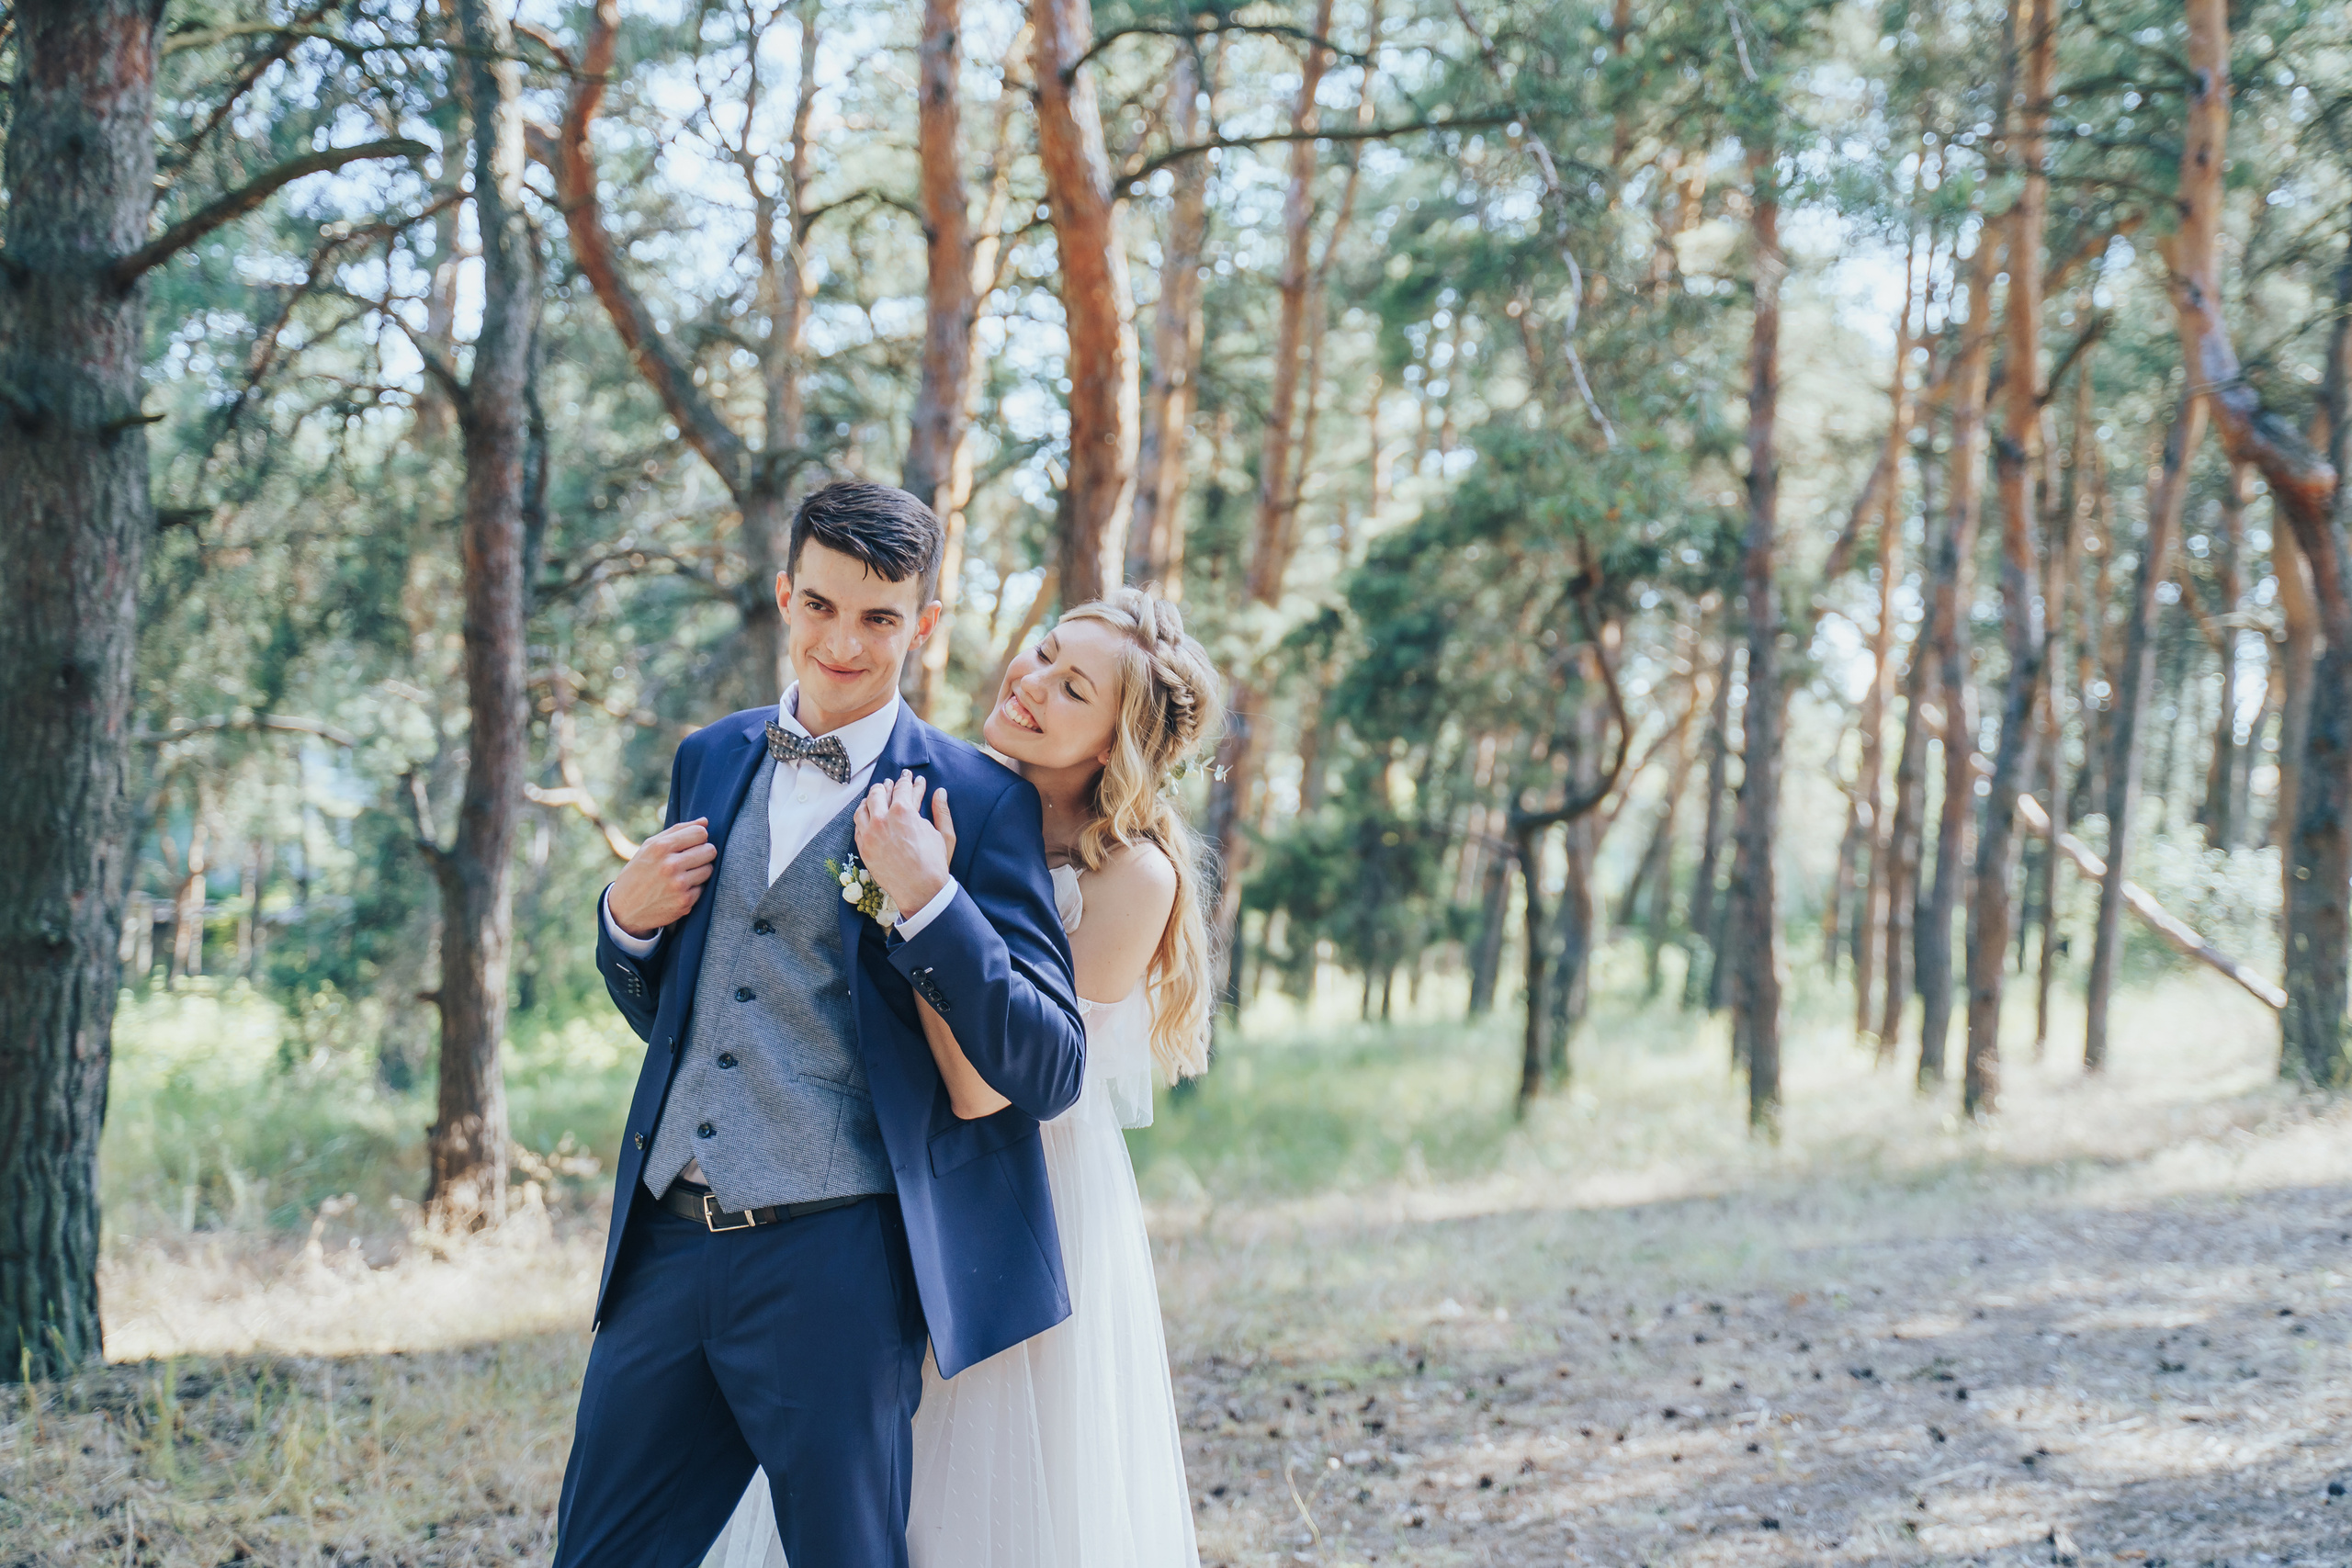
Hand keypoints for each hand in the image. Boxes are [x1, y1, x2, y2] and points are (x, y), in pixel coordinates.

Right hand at [607, 818, 715, 937]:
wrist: (624, 909)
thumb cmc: (639, 873)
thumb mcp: (649, 847)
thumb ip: (677, 831)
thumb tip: (704, 821)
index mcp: (661, 848)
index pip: (700, 833)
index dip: (698, 838)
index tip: (690, 844)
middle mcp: (670, 865)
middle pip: (710, 850)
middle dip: (702, 853)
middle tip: (689, 860)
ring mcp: (679, 885)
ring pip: (709, 869)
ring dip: (700, 871)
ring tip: (683, 875)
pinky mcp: (685, 902)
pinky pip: (703, 888)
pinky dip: (694, 889)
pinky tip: (679, 890)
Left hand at [853, 771, 953, 918]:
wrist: (920, 891)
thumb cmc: (934, 864)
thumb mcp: (945, 835)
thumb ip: (942, 811)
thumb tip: (940, 792)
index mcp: (904, 812)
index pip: (903, 788)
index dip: (908, 780)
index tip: (911, 778)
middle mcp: (882, 819)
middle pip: (879, 793)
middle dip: (888, 785)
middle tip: (892, 783)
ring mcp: (870, 834)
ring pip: (863, 807)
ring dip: (870, 799)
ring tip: (876, 796)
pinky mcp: (864, 848)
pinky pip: (857, 826)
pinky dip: (862, 817)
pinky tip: (867, 815)